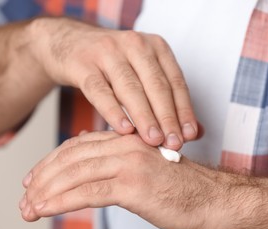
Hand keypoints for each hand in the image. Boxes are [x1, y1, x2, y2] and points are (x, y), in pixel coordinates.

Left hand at [19, 131, 228, 228]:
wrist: (217, 201)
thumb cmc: (184, 189)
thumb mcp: (147, 168)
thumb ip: (119, 161)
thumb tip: (90, 158)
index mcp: (127, 140)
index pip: (78, 146)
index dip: (51, 162)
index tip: (33, 179)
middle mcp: (126, 146)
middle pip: (70, 158)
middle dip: (42, 177)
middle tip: (24, 196)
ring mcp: (129, 164)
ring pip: (74, 174)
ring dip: (45, 191)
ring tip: (28, 208)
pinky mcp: (134, 186)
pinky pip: (86, 192)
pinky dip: (60, 201)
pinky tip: (43, 209)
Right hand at [28, 17, 198, 149]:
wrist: (73, 46)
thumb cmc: (115, 67)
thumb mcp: (143, 77)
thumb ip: (168, 102)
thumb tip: (195, 133)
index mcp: (156, 47)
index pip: (175, 82)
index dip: (184, 110)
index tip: (188, 136)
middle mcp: (135, 45)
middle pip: (156, 85)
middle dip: (167, 117)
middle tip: (174, 144)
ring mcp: (108, 52)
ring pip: (130, 88)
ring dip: (144, 117)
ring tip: (153, 140)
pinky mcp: (83, 64)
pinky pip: (100, 91)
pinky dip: (112, 111)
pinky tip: (123, 129)